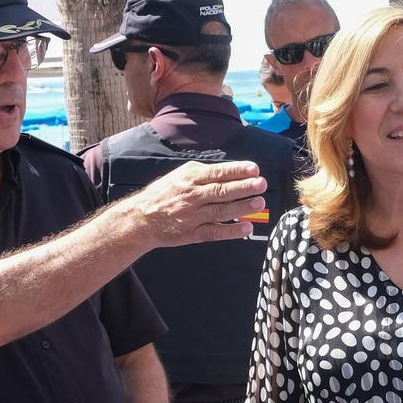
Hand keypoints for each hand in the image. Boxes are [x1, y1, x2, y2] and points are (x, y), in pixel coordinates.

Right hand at [122, 159, 267, 248]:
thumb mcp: (181, 176)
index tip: (254, 169)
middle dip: (242, 187)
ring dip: (242, 207)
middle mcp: (191, 196)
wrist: (141, 218)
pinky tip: (247, 228)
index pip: (216, 173)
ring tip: (259, 202)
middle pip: (220, 191)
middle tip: (261, 183)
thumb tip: (234, 172)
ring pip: (220, 211)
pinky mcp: (192, 234)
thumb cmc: (166, 193)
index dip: (236, 171)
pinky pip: (215, 232)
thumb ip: (205, 174)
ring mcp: (192, 216)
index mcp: (189, 178)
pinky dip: (231, 231)